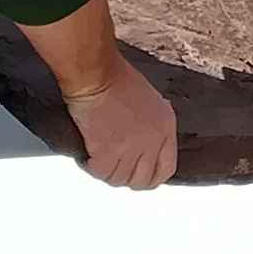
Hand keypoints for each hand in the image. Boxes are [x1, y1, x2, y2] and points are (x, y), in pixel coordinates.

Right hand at [61, 60, 179, 190]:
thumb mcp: (149, 101)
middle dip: (126, 177)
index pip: (165, 169)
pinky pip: (100, 173)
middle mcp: (152, 141)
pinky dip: (90, 166)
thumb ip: (152, 126)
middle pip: (142, 180)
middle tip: (112, 168)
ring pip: (119, 179)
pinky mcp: (108, 152)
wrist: (96, 74)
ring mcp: (131, 149)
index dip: (150, 177)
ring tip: (96, 158)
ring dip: (106, 171)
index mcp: (165, 128)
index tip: (139, 176)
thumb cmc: (116, 77)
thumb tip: (144, 144)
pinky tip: (86, 156)